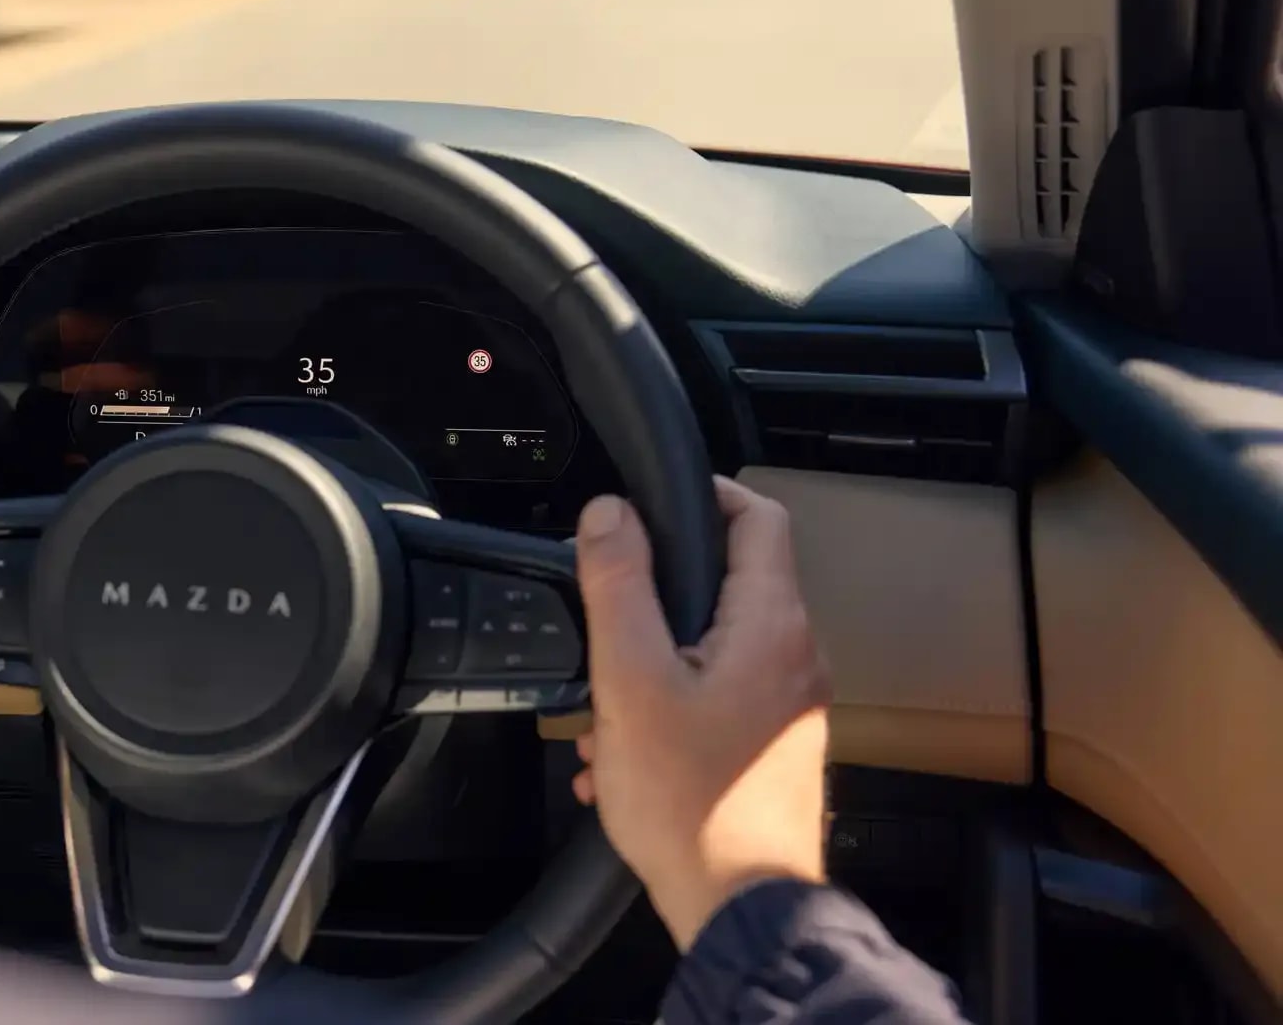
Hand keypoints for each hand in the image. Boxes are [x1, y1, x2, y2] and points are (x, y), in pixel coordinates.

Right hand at [570, 477, 829, 949]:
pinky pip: (716, 703)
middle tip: (606, 622)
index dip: (705, 495)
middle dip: (654, 601)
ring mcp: (788, 707)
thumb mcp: (631, 679)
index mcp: (771, 624)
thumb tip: (609, 513)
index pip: (758, 516)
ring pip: (711, 651)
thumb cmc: (692, 803)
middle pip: (727, 586)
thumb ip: (619, 585)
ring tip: (605, 716)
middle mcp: (795, 658)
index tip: (652, 505)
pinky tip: (623, 757)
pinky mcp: (771, 748)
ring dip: (650, 670)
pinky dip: (667, 713)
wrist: (740, 906)